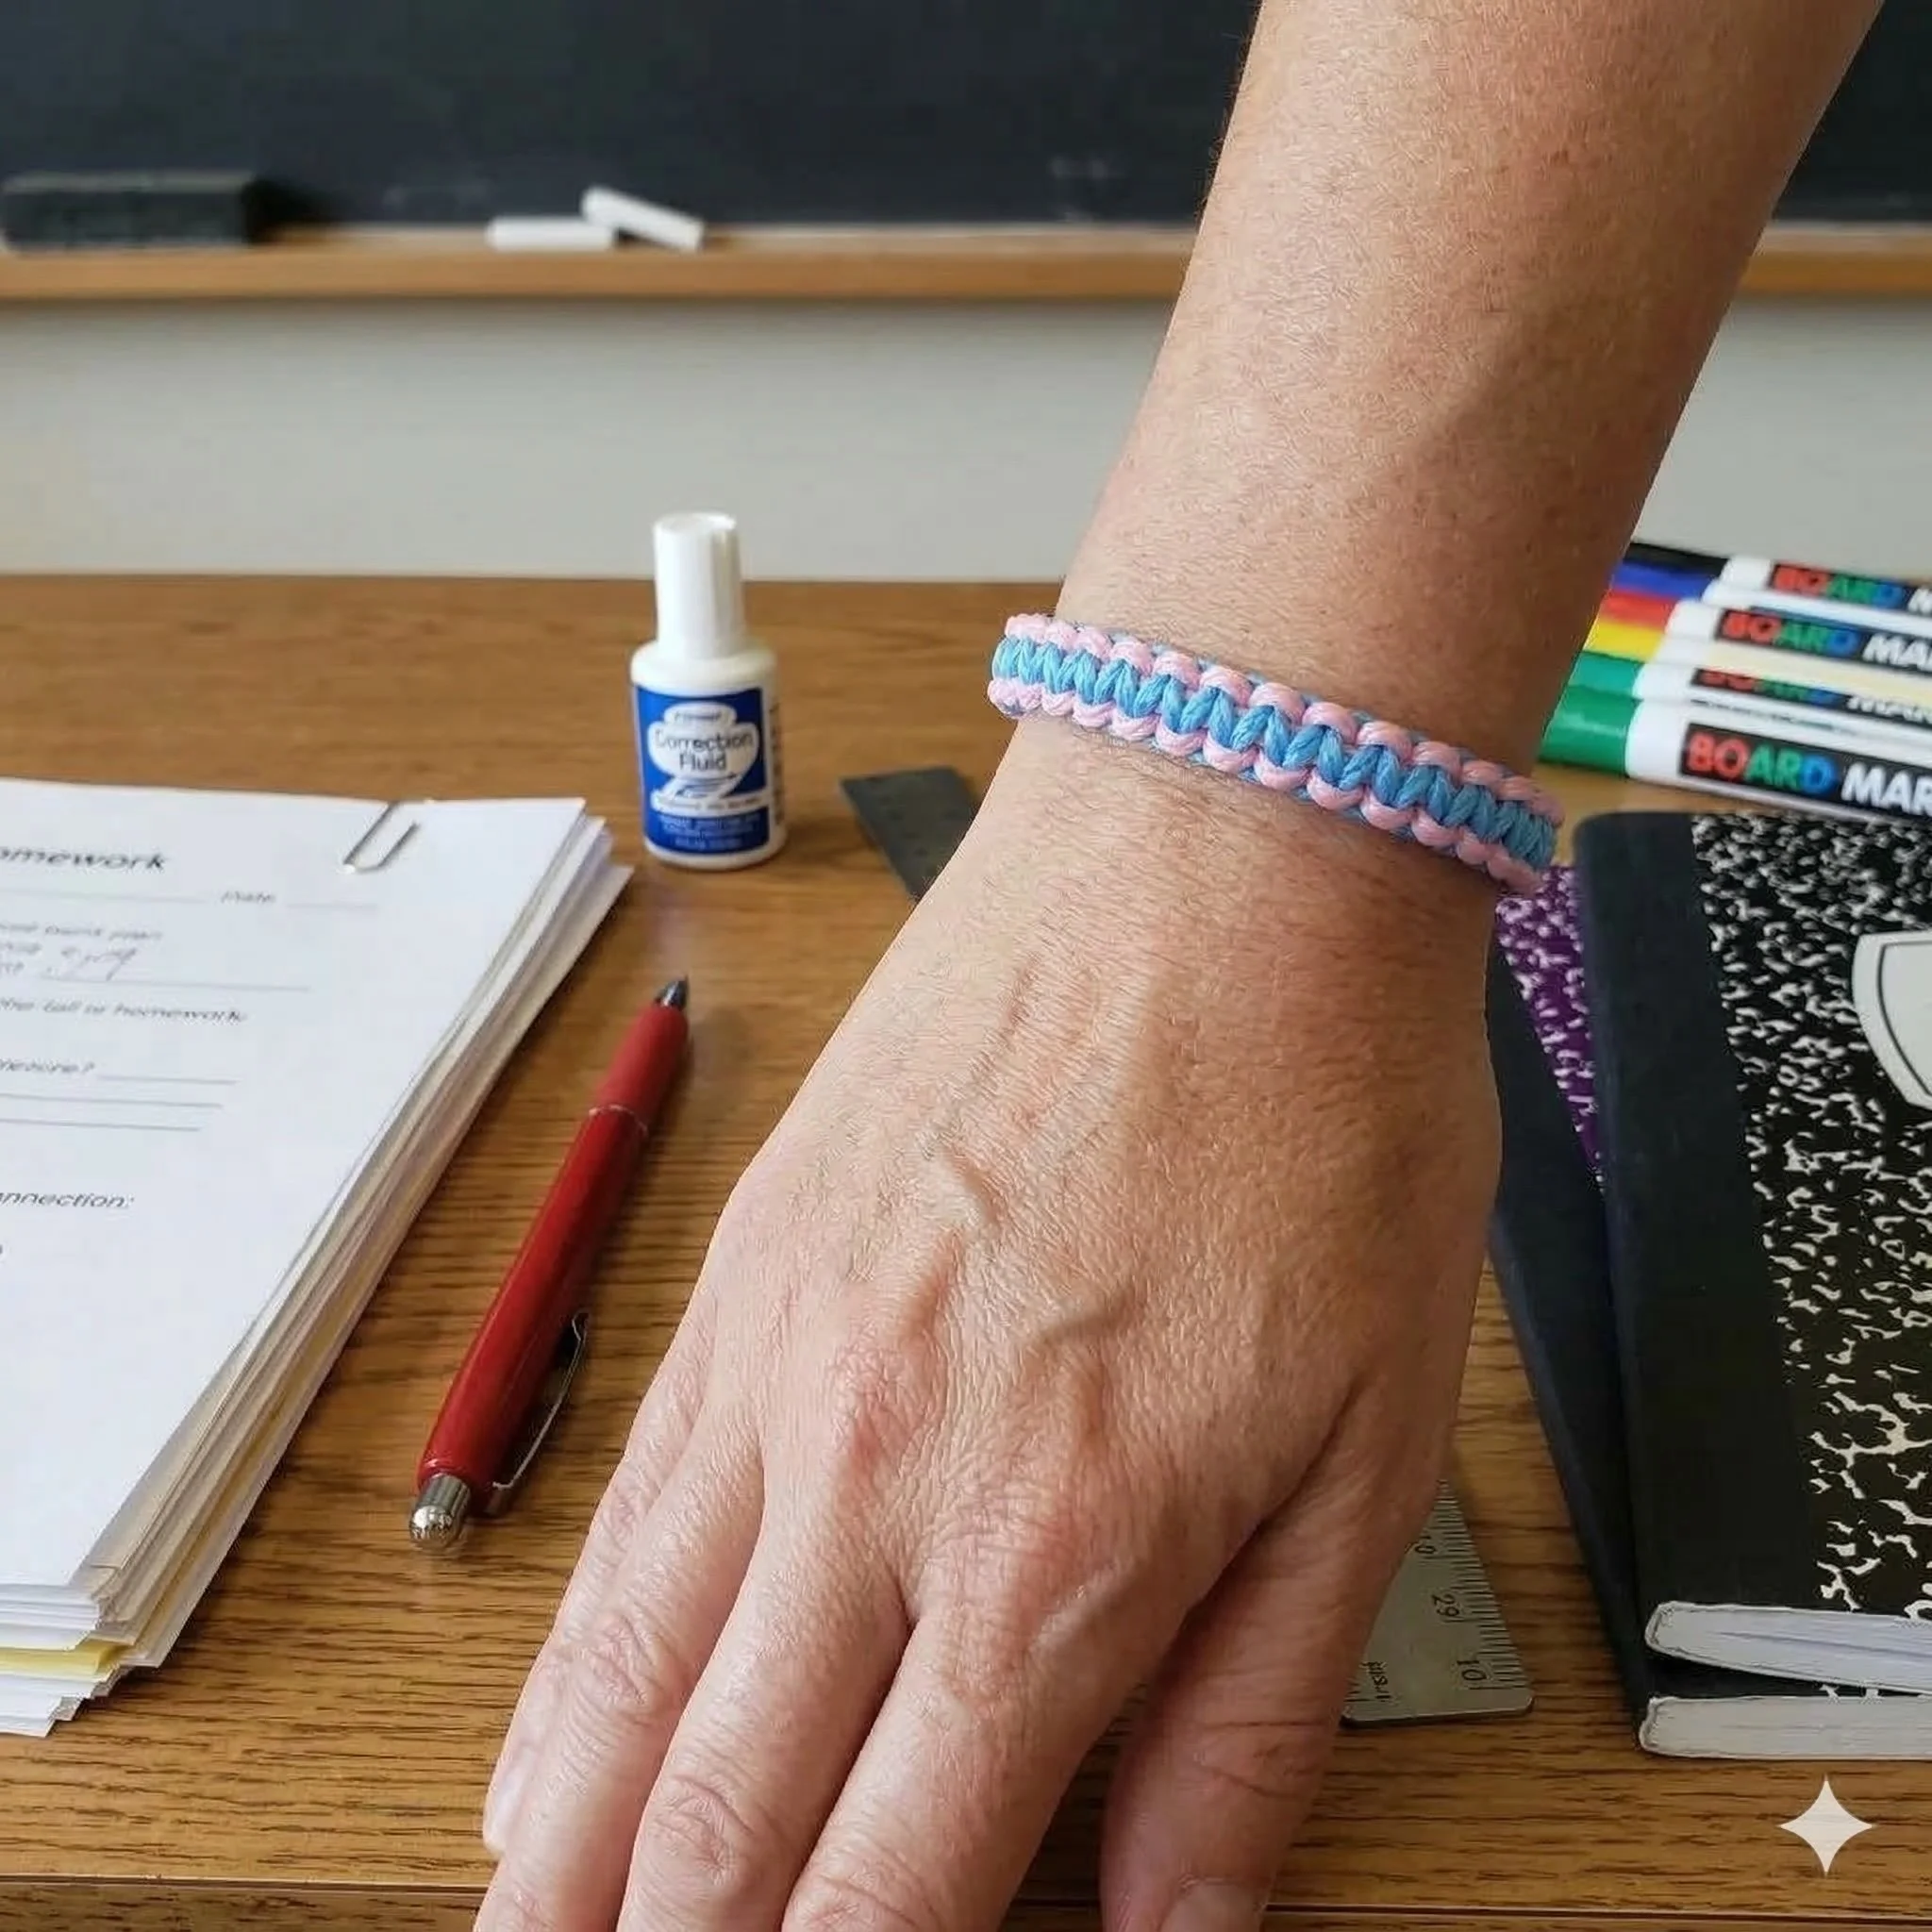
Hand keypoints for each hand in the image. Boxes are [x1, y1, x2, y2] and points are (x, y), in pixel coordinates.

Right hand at [475, 718, 1499, 1930]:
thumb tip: (1175, 1926)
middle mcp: (876, 1481)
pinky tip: (542, 1752)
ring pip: (616, 1687)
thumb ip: (1253, 1719)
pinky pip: (617, 1519)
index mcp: (1057, 1555)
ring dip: (563, 1862)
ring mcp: (778, 1369)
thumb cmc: (1322, 1121)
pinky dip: (564, 1674)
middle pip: (709, 1823)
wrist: (1217, 861)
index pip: (884, 1894)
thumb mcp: (1368, 1451)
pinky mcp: (738, 1272)